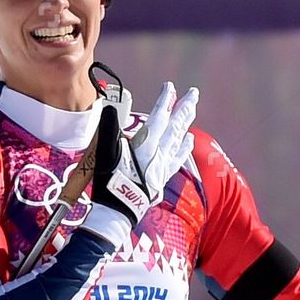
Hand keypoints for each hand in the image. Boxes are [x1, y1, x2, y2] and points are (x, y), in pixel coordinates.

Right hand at [90, 81, 197, 230]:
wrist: (118, 212)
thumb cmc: (110, 183)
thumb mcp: (106, 153)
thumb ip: (109, 129)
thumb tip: (109, 109)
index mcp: (145, 145)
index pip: (159, 118)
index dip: (165, 101)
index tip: (170, 87)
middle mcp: (158, 154)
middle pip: (175, 127)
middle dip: (185, 108)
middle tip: (194, 93)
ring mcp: (162, 167)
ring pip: (178, 140)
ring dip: (186, 124)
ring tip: (192, 110)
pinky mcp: (161, 179)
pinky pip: (177, 160)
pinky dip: (184, 149)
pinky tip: (189, 141)